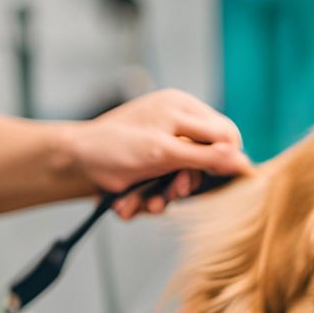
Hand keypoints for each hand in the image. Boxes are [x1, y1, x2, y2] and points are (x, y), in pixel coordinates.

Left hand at [72, 89, 251, 219]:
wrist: (69, 164)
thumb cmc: (111, 149)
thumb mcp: (163, 153)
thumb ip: (206, 157)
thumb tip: (244, 162)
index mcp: (183, 108)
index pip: (226, 133)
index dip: (225, 159)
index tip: (214, 178)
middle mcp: (175, 124)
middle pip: (205, 160)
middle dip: (185, 183)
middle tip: (172, 192)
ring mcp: (161, 146)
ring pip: (181, 179)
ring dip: (162, 198)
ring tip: (143, 203)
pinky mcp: (147, 167)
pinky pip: (161, 187)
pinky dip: (146, 200)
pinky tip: (129, 203)